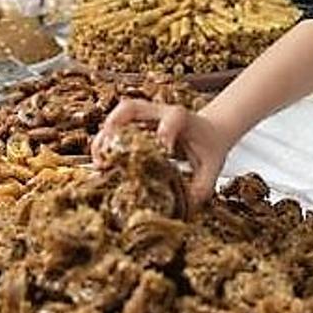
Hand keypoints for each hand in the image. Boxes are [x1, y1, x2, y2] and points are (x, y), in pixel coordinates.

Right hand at [92, 99, 233, 209]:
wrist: (207, 133)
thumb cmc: (208, 148)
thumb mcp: (213, 167)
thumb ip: (202, 186)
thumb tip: (185, 205)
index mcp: (183, 118)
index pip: (174, 117)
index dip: (166, 130)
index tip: (162, 148)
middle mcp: (159, 112)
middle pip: (132, 107)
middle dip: (116, 125)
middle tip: (109, 152)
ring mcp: (143, 117)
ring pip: (117, 116)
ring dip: (104, 136)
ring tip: (99, 162)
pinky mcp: (133, 125)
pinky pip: (113, 127)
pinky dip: (104, 143)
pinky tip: (100, 164)